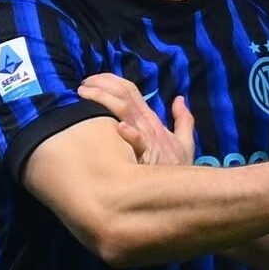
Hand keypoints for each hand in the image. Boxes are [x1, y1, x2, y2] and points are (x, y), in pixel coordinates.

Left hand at [78, 74, 194, 165]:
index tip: (93, 78)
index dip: (112, 81)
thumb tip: (180, 99)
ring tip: (84, 93)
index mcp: (151, 120)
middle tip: (84, 82)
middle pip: (124, 96)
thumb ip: (183, 120)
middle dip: (103, 85)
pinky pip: (138, 142)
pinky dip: (131, 133)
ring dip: (103, 99)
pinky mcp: (146, 156)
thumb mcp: (184, 143)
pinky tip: (120, 127)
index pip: (131, 92)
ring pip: (124, 111)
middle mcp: (146, 125)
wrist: (181, 191)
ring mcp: (145, 139)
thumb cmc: (176, 170)